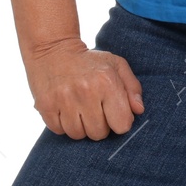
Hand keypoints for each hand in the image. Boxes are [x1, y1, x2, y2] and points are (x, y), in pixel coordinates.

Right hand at [24, 36, 144, 139]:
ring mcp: (64, 101)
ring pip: (78, 135)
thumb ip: (132, 88)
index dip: (120, 121)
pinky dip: (64, 125)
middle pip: (99, 133)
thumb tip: (138, 110)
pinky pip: (59, 131)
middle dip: (100, 126)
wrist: (53, 50)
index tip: (115, 113)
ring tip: (80, 109)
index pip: (122, 124)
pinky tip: (66, 110)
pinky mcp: (46, 107)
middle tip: (96, 110)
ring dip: (81, 127)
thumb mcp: (116, 65)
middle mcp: (86, 92)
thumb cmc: (90, 61)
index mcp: (107, 82)